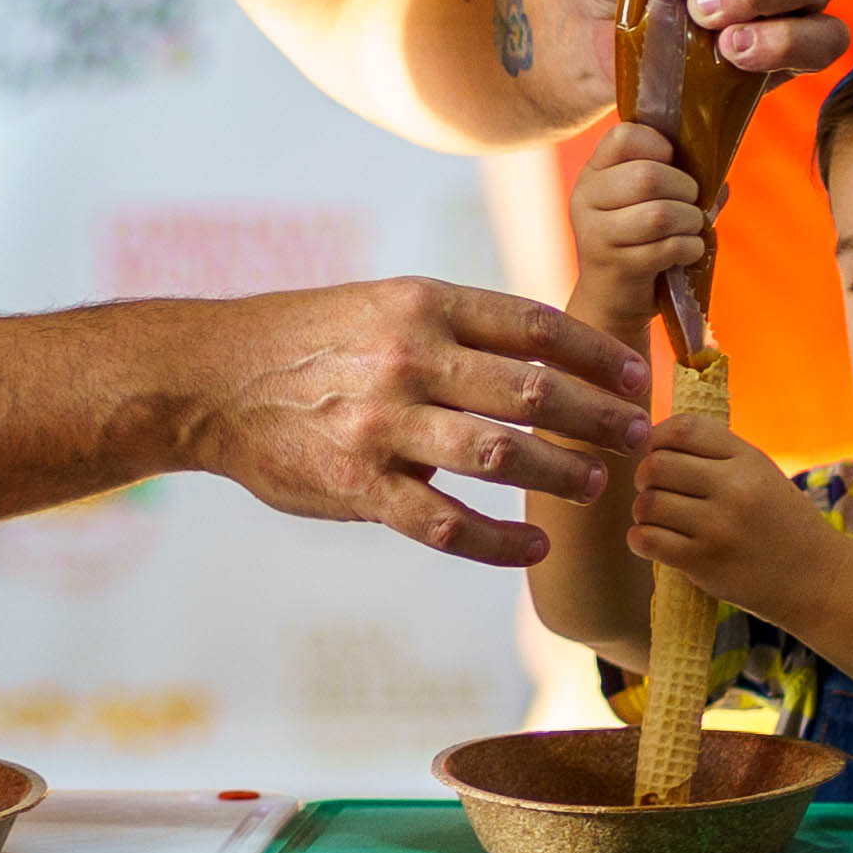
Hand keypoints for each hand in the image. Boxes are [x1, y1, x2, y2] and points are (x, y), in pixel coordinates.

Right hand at [199, 278, 653, 567]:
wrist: (214, 378)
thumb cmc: (311, 340)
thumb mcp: (385, 304)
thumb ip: (457, 326)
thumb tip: (542, 349)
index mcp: (424, 305)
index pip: (534, 326)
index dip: (597, 353)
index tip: (637, 375)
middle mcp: (410, 358)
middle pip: (532, 389)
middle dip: (598, 416)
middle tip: (638, 436)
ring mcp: (384, 425)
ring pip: (499, 453)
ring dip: (560, 472)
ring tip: (596, 486)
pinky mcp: (358, 485)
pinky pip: (445, 524)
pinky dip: (499, 542)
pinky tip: (533, 548)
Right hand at [568, 125, 707, 337]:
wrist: (611, 299)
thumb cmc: (637, 240)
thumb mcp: (645, 202)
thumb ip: (676, 178)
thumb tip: (720, 178)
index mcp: (594, 172)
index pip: (623, 136)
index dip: (658, 145)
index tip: (671, 163)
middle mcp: (586, 197)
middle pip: (646, 176)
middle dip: (684, 189)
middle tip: (691, 203)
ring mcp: (596, 233)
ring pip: (658, 214)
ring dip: (689, 220)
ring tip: (691, 227)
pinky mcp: (615, 265)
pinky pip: (666, 248)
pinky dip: (689, 247)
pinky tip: (688, 251)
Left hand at [625, 412, 835, 620]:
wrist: (815, 578)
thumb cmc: (782, 523)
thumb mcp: (762, 474)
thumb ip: (718, 456)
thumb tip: (656, 443)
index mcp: (747, 460)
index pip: (685, 428)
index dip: (659, 437)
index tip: (657, 451)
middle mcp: (733, 489)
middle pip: (657, 465)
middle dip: (645, 476)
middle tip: (652, 488)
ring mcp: (717, 527)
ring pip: (648, 504)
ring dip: (643, 511)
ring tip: (656, 518)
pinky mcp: (703, 562)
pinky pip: (647, 540)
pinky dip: (639, 539)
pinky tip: (653, 540)